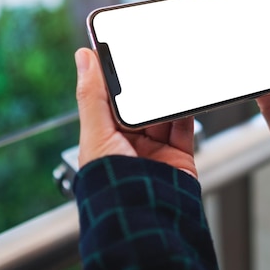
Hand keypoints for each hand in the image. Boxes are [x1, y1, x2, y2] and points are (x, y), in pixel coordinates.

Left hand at [74, 48, 196, 176]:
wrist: (146, 217)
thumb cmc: (111, 185)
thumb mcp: (96, 134)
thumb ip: (92, 95)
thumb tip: (84, 57)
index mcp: (104, 138)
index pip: (110, 99)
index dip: (115, 77)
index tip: (121, 51)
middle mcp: (129, 144)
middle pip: (139, 105)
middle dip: (145, 85)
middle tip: (149, 60)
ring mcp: (155, 150)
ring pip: (163, 112)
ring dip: (166, 96)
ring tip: (169, 76)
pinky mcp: (178, 155)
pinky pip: (184, 126)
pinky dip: (186, 110)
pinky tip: (185, 95)